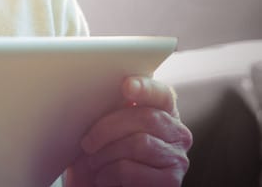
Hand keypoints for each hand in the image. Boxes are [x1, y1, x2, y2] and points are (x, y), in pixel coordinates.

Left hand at [65, 77, 191, 186]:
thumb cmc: (100, 158)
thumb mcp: (102, 130)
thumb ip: (109, 110)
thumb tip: (98, 94)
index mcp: (162, 113)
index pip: (162, 94)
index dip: (146, 88)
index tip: (126, 86)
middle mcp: (177, 133)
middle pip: (146, 118)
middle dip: (107, 129)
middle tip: (87, 143)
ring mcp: (177, 158)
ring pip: (138, 144)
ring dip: (105, 155)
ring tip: (94, 163)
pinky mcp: (170, 181)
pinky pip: (131, 170)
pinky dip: (108, 174)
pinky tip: (103, 178)